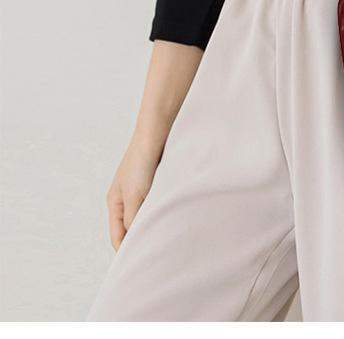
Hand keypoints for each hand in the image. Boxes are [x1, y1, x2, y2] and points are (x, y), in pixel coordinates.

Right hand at [105, 135, 164, 249]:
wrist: (157, 131)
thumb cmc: (141, 161)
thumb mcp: (134, 195)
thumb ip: (133, 220)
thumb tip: (135, 243)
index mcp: (115, 203)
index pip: (117, 237)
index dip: (126, 251)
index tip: (139, 265)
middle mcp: (127, 199)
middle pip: (132, 229)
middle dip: (142, 240)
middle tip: (156, 255)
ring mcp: (142, 191)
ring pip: (147, 218)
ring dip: (155, 226)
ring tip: (166, 239)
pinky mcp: (158, 184)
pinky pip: (159, 205)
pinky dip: (164, 213)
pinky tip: (174, 219)